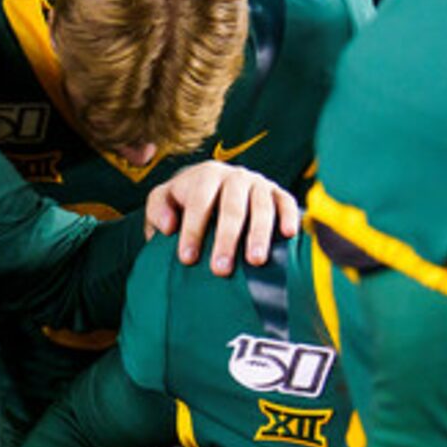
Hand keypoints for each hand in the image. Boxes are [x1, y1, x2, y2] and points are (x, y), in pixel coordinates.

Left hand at [146, 163, 298, 272]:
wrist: (214, 186)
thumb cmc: (185, 201)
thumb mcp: (163, 200)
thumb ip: (158, 210)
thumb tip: (170, 227)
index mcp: (205, 176)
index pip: (199, 201)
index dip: (194, 229)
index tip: (188, 258)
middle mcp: (234, 176)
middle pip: (232, 206)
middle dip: (226, 238)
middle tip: (221, 269)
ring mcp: (259, 184)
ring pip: (261, 206)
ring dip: (259, 234)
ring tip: (255, 261)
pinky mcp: (278, 193)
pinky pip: (286, 202)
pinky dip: (289, 216)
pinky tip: (288, 235)